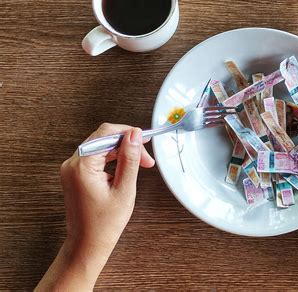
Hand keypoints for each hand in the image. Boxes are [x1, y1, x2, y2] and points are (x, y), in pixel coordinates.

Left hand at [36, 124, 154, 290]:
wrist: (87, 244)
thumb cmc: (104, 224)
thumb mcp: (124, 189)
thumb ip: (130, 159)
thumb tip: (134, 135)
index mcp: (82, 166)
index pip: (106, 133)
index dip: (128, 133)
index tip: (144, 139)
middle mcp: (72, 164)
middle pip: (103, 138)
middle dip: (126, 143)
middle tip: (146, 157)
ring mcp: (71, 169)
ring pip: (100, 146)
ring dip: (121, 151)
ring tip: (140, 164)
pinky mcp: (74, 174)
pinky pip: (95, 156)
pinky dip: (112, 159)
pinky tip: (125, 168)